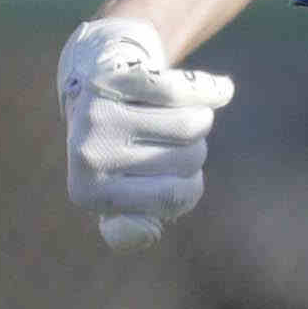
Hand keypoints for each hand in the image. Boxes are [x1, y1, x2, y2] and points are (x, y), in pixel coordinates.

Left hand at [60, 15, 232, 249]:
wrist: (89, 79)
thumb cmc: (116, 147)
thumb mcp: (119, 195)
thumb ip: (130, 229)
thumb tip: (147, 231)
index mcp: (88, 193)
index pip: (174, 198)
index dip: (189, 186)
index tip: (169, 175)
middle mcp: (87, 156)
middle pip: (188, 160)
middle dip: (194, 151)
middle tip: (168, 140)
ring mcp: (98, 115)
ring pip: (193, 124)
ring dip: (201, 119)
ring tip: (177, 115)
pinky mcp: (113, 78)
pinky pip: (183, 90)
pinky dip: (212, 90)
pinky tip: (220, 91)